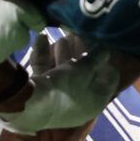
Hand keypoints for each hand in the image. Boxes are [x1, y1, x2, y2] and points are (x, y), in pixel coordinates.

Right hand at [0, 44, 130, 134]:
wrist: (30, 105)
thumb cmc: (65, 88)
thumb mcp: (85, 69)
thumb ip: (97, 57)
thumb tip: (105, 49)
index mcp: (96, 101)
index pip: (110, 80)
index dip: (107, 61)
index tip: (101, 46)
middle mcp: (80, 103)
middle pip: (85, 75)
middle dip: (81, 53)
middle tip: (78, 35)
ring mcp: (60, 100)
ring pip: (64, 73)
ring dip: (63, 54)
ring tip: (61, 37)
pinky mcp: (42, 95)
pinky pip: (48, 73)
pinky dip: (46, 57)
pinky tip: (42, 39)